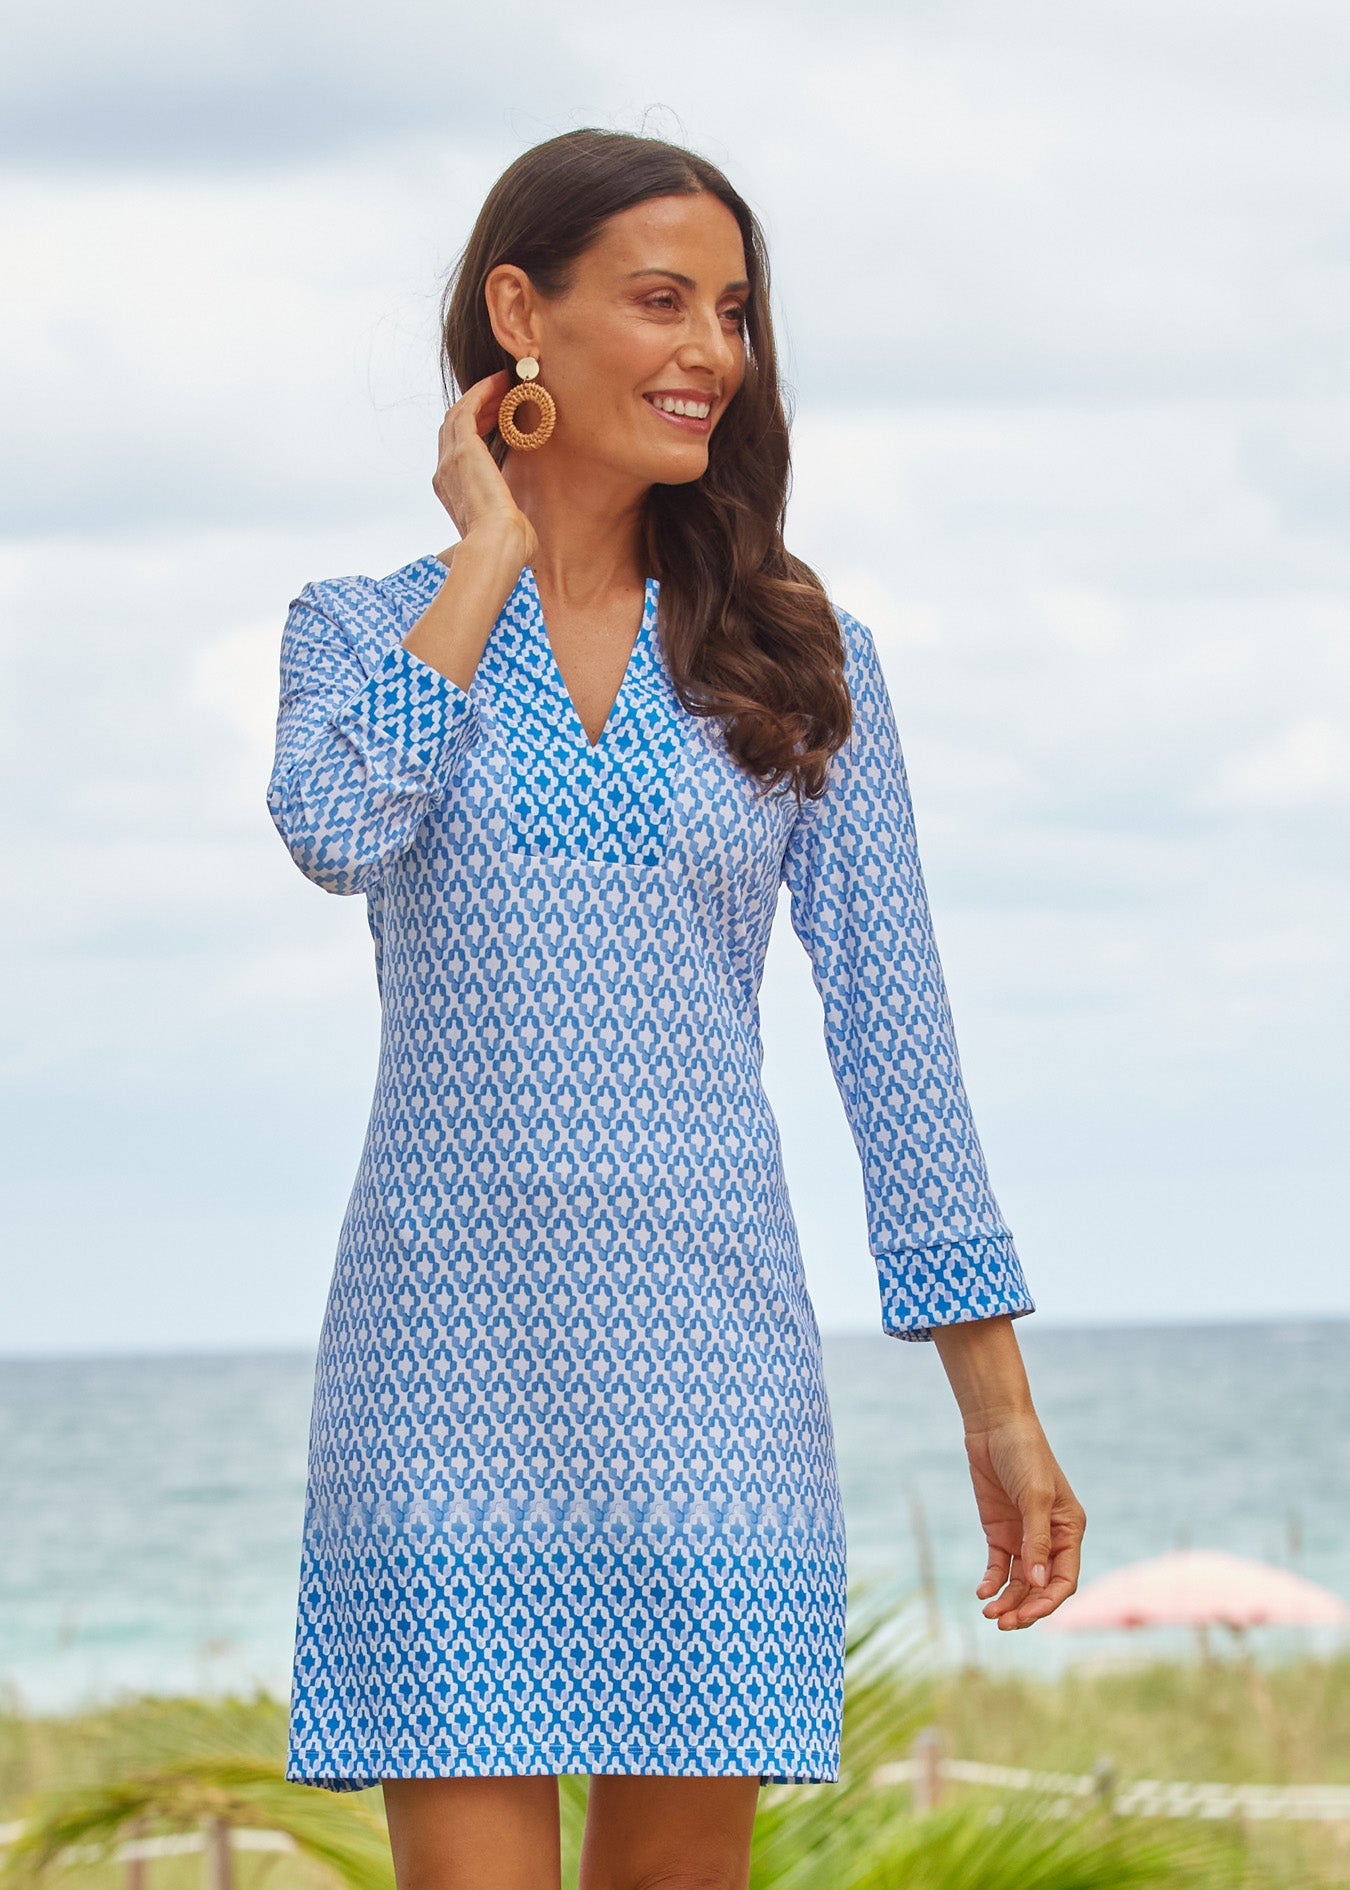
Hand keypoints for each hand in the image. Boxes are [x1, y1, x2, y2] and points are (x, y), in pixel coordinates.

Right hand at [432, 371, 537, 564]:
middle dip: (478, 407)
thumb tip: (520, 523)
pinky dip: (481, 392)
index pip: (457, 450)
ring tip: (504, 383)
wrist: (497, 546)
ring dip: (480, 395)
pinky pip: (467, 409)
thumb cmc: (508, 547)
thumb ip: (508, 516)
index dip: (476, 428)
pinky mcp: (462, 449)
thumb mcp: (507, 527)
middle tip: (502, 394)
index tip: (498, 416)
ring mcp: (449, 460)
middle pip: (453, 428)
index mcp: (452, 493)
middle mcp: (444, 474)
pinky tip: (500, 383)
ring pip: (458, 414)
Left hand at [963, 1411, 1084, 1628]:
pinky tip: (982, 1592)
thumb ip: (1036, 1540)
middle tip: (1002, 1623)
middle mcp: (1050, 1539)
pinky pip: (999, 1566)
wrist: (994, 1426)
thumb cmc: (1024, 1455)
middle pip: (1040, 1587)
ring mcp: (1023, 1537)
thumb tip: (1039, 1584)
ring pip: (1020, 1582)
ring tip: (989, 1613)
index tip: (1025, 1616)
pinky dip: (992, 1581)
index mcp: (1069, 1531)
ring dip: (1007, 1600)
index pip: (1063, 1579)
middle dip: (1024, 1608)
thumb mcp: (1034, 1496)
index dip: (1047, 1602)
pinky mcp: (1000, 1532)